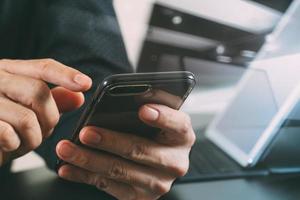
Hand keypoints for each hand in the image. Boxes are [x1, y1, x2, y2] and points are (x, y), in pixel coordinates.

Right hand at [0, 59, 91, 165]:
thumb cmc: (2, 124)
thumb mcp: (28, 109)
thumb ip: (52, 101)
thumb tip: (78, 97)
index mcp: (9, 71)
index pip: (43, 67)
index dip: (67, 75)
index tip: (86, 84)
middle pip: (39, 92)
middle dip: (49, 118)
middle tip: (43, 130)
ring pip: (27, 118)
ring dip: (33, 138)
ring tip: (23, 141)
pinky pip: (8, 134)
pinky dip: (14, 146)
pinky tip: (8, 145)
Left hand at [57, 104, 194, 199]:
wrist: (155, 163)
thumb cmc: (151, 133)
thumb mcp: (156, 119)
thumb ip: (146, 106)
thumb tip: (116, 98)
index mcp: (182, 136)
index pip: (177, 124)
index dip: (162, 117)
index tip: (143, 110)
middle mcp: (175, 162)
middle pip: (141, 150)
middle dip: (110, 141)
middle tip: (86, 132)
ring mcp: (158, 183)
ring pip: (120, 171)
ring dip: (89, 160)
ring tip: (67, 149)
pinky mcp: (140, 197)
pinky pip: (108, 186)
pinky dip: (84, 176)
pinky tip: (68, 167)